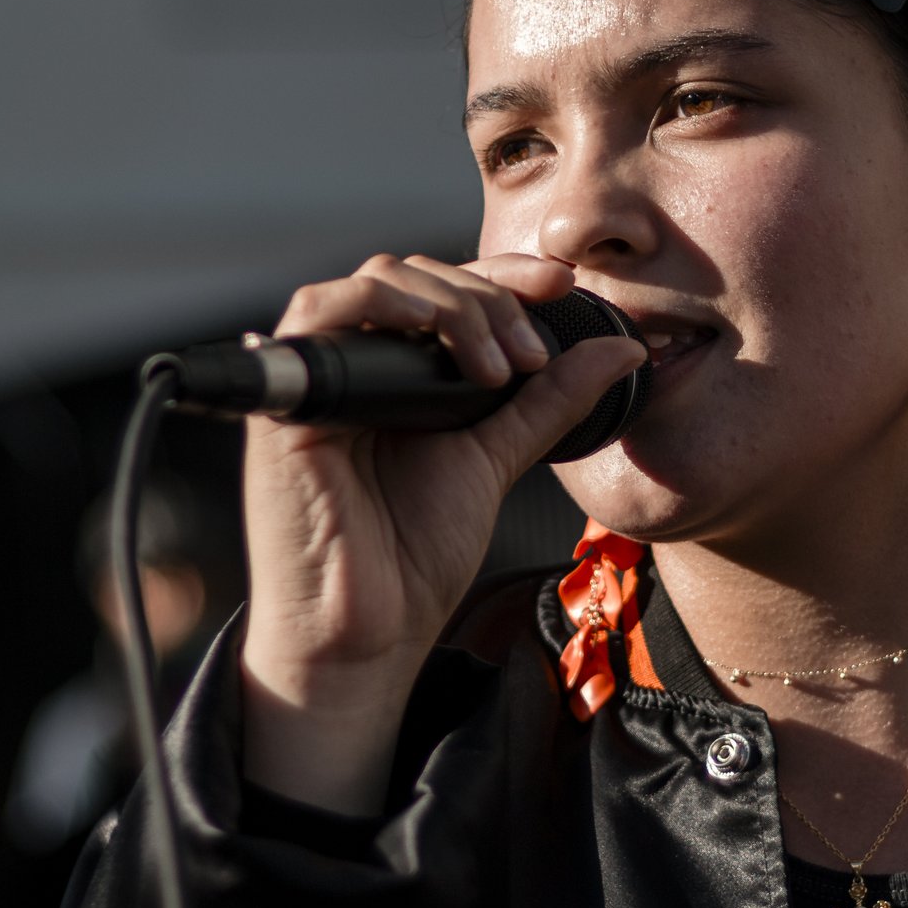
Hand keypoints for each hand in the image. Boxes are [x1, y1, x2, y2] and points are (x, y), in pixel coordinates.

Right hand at [238, 251, 646, 813]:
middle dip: (487, 298)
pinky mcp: (286, 395)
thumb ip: (548, 400)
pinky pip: (315, 311)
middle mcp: (355, 363)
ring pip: (375, 280)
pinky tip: (438, 343)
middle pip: (415, 274)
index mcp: (399, 373)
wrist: (368, 633)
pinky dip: (382, 306)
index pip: (447, 290)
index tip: (566, 286)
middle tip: (531, 355)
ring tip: (499, 365)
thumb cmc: (412, 556)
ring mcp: (318, 374)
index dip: (505, 276)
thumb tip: (621, 349)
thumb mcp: (496, 459)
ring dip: (448, 303)